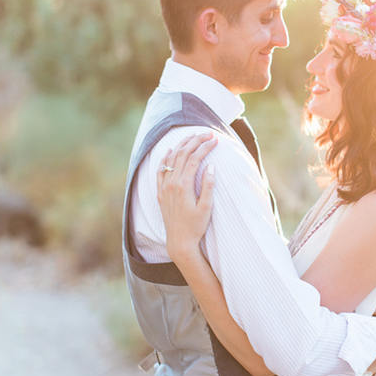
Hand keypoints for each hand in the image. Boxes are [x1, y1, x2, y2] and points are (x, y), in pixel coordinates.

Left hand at [156, 133, 216, 262]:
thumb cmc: (196, 226)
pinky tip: (170, 150)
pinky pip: (160, 170)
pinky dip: (165, 158)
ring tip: (192, 137)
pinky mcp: (161, 192)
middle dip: (195, 141)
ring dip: (182, 145)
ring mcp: (164, 187)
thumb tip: (211, 166)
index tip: (215, 140)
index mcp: (184, 186)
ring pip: (171, 159)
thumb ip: (208, 185)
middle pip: (183, 154)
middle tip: (207, 134)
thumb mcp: (206, 207)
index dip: (205, 147)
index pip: (194, 159)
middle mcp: (172, 184)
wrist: (179, 241)